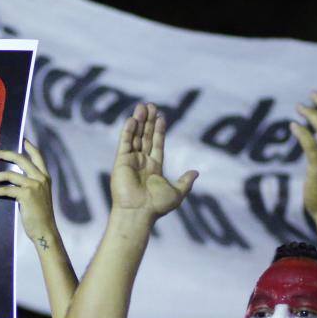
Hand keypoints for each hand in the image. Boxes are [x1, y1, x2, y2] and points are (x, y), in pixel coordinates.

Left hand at [0, 140, 57, 244]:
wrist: (45, 230)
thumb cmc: (40, 215)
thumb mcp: (39, 195)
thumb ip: (31, 184)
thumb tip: (13, 178)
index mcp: (45, 177)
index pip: (38, 157)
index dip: (30, 147)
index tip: (23, 139)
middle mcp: (40, 178)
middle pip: (20, 159)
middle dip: (4, 154)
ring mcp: (34, 186)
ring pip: (10, 174)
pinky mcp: (27, 195)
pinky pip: (7, 189)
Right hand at [111, 103, 196, 219]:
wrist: (138, 212)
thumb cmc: (156, 206)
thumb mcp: (177, 193)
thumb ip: (185, 181)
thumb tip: (196, 172)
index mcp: (154, 167)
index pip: (157, 144)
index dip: (159, 130)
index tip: (161, 116)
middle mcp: (142, 162)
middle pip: (145, 137)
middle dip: (148, 121)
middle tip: (150, 105)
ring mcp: (130, 161)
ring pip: (135, 137)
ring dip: (138, 121)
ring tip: (142, 106)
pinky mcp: (120, 162)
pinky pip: (124, 143)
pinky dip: (128, 131)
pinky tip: (132, 119)